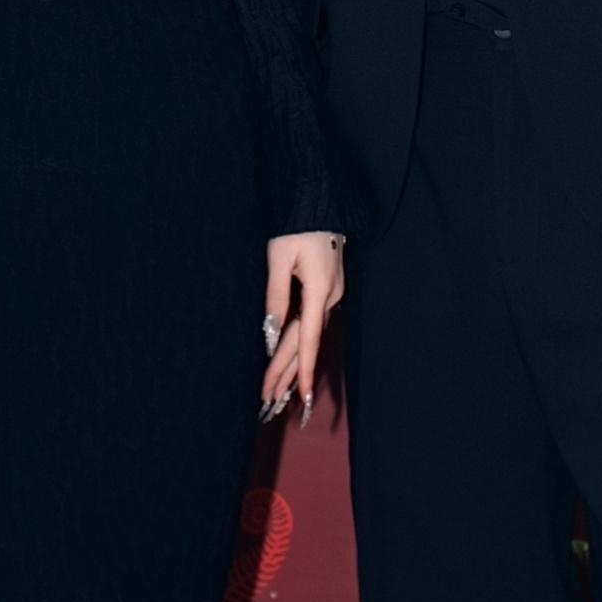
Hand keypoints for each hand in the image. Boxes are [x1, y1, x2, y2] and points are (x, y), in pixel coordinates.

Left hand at [262, 231, 345, 416]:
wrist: (319, 201)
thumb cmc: (296, 226)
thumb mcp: (279, 257)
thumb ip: (276, 295)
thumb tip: (271, 330)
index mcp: (320, 290)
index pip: (308, 340)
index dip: (301, 371)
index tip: (298, 397)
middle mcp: (331, 297)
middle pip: (306, 342)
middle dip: (288, 373)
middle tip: (269, 400)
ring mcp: (332, 294)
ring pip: (310, 335)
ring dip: (294, 362)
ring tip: (279, 389)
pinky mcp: (328, 289)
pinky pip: (313, 323)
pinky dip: (301, 343)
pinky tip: (293, 358)